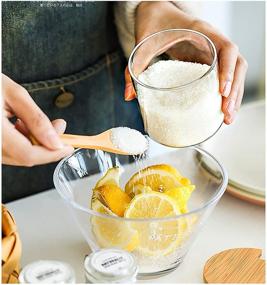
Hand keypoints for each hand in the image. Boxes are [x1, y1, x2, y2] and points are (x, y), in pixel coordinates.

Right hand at [2, 74, 73, 165]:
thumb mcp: (14, 95)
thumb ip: (37, 120)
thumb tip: (56, 142)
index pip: (28, 154)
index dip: (53, 154)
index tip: (69, 147)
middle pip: (25, 158)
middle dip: (47, 146)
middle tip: (57, 125)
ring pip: (18, 157)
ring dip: (34, 143)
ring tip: (28, 120)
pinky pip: (9, 152)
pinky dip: (22, 142)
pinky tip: (19, 126)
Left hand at [126, 1, 247, 123]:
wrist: (156, 13)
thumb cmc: (152, 24)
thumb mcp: (142, 45)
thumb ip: (133, 68)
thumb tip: (129, 96)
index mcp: (201, 32)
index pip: (226, 48)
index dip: (228, 70)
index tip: (221, 91)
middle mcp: (212, 41)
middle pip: (237, 65)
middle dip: (235, 91)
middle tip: (226, 114)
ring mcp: (212, 50)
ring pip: (235, 71)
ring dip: (235, 94)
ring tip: (227, 117)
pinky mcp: (208, 59)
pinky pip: (225, 74)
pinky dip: (227, 92)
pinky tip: (221, 108)